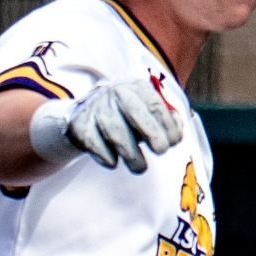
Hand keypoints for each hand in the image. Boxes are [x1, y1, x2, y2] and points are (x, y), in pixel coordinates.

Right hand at [43, 78, 184, 173]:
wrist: (86, 114)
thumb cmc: (129, 117)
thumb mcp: (149, 113)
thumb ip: (167, 121)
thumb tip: (175, 134)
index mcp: (136, 87)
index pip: (155, 105)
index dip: (168, 126)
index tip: (173, 142)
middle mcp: (114, 93)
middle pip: (135, 113)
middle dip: (152, 134)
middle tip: (161, 151)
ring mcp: (95, 108)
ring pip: (115, 132)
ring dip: (131, 154)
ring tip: (140, 168)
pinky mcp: (80, 125)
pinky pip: (96, 144)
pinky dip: (107, 157)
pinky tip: (114, 162)